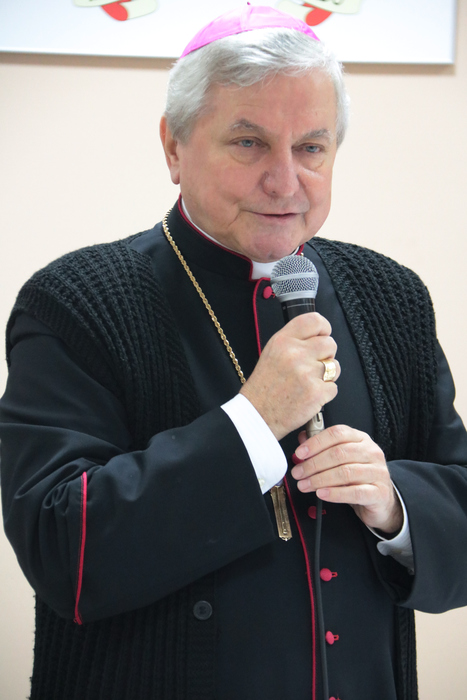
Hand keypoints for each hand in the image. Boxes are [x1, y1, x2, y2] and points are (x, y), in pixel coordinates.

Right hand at [240, 313, 339, 440]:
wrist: (257, 415)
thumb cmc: (264, 387)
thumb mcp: (271, 353)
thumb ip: (293, 341)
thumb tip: (318, 336)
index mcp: (283, 341)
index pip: (314, 320)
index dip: (324, 328)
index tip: (323, 336)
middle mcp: (295, 354)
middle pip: (330, 344)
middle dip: (326, 355)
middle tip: (313, 366)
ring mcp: (307, 374)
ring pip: (335, 366)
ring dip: (327, 375)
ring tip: (309, 383)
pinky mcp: (316, 393)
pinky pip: (334, 387)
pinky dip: (325, 394)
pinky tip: (309, 396)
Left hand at [291, 425, 402, 533]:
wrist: (381, 499)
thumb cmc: (359, 476)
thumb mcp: (341, 459)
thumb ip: (323, 447)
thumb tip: (303, 439)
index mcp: (361, 439)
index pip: (337, 433)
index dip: (316, 442)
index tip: (300, 453)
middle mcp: (371, 452)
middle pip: (339, 453)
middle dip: (314, 464)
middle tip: (298, 473)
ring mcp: (377, 472)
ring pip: (345, 472)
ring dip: (320, 479)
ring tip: (305, 485)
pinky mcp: (379, 492)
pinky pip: (355, 492)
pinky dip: (335, 493)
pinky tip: (322, 494)